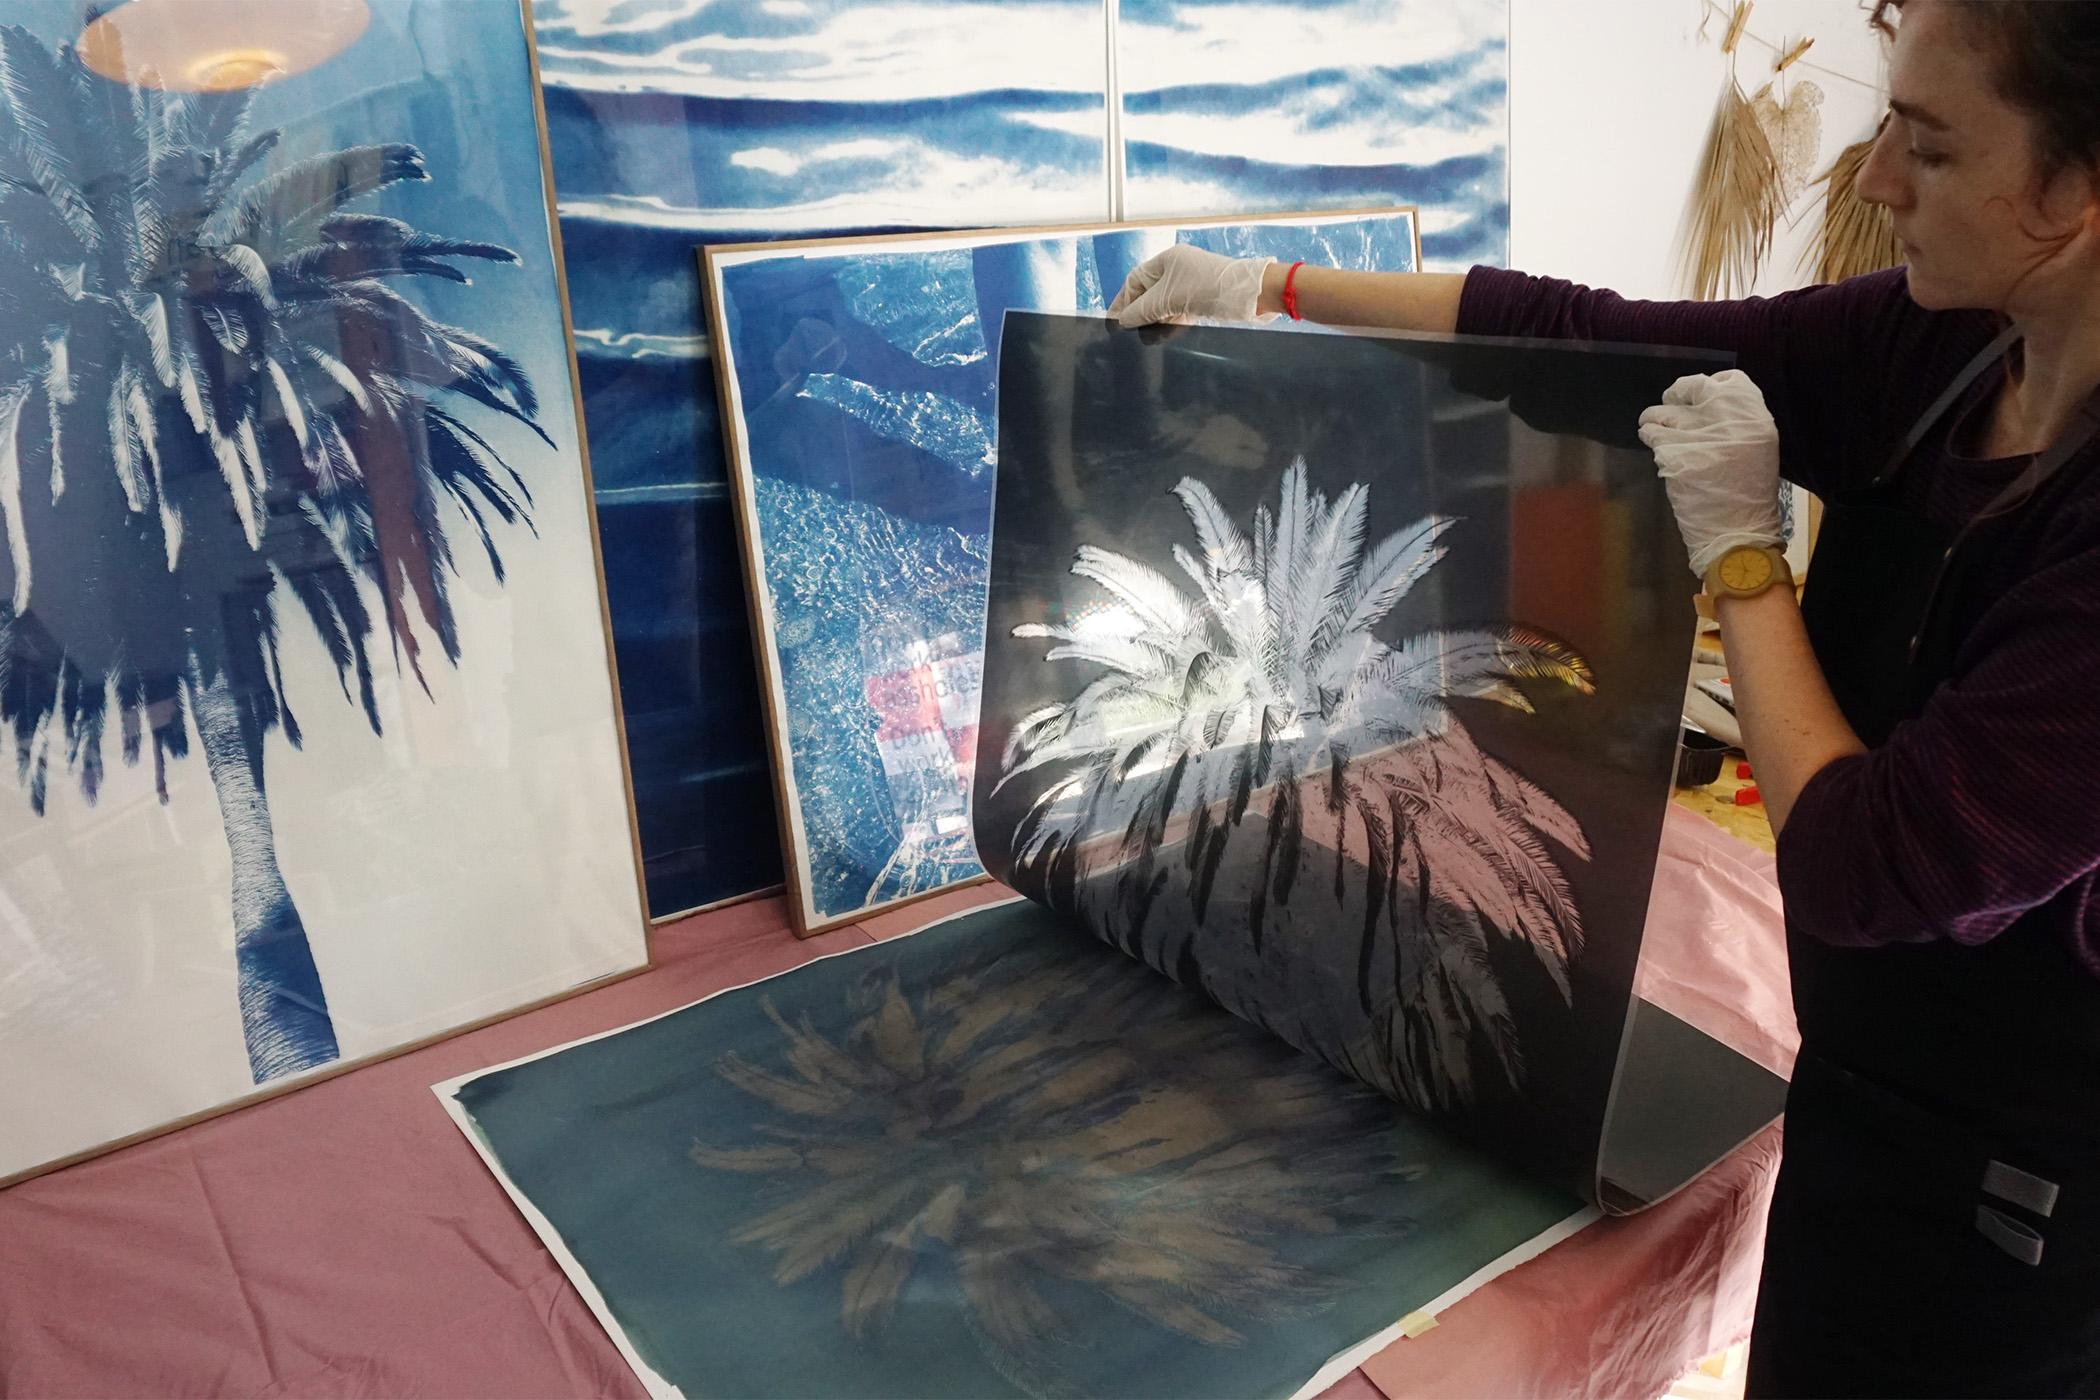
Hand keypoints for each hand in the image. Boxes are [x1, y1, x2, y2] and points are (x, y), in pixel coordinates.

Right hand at [1107, 246, 1273, 327]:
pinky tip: (1163, 335)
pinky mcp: (1203, 300)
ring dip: (1154, 321)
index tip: (1113, 320)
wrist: (1250, 296)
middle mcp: (1179, 270)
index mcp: (1168, 260)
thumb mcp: (1168, 300)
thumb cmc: (1210, 289)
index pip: (1136, 280)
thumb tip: (1122, 321)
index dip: (1122, 301)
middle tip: (1126, 332)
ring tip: (1144, 337)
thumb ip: (1142, 310)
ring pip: (1164, 304)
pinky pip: (1179, 311)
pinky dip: (1170, 322)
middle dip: (1138, 312)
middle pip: (1149, 293)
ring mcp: (1191, 285)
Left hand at [1637, 370, 1784, 577]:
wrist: (1735, 534)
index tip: (1699, 396)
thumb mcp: (1758, 450)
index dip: (1708, 385)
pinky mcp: (1672, 455)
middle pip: (1693, 387)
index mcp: (1754, 419)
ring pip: (1662, 412)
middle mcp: (1726, 421)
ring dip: (1656, 419)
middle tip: (1672, 401)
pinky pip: (1653, 437)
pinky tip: (1660, 452)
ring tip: (1658, 430)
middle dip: (1678, 393)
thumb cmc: (1748, 495)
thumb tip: (1708, 403)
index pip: (1728, 381)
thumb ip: (1736, 422)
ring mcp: (1697, 436)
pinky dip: (1652, 441)